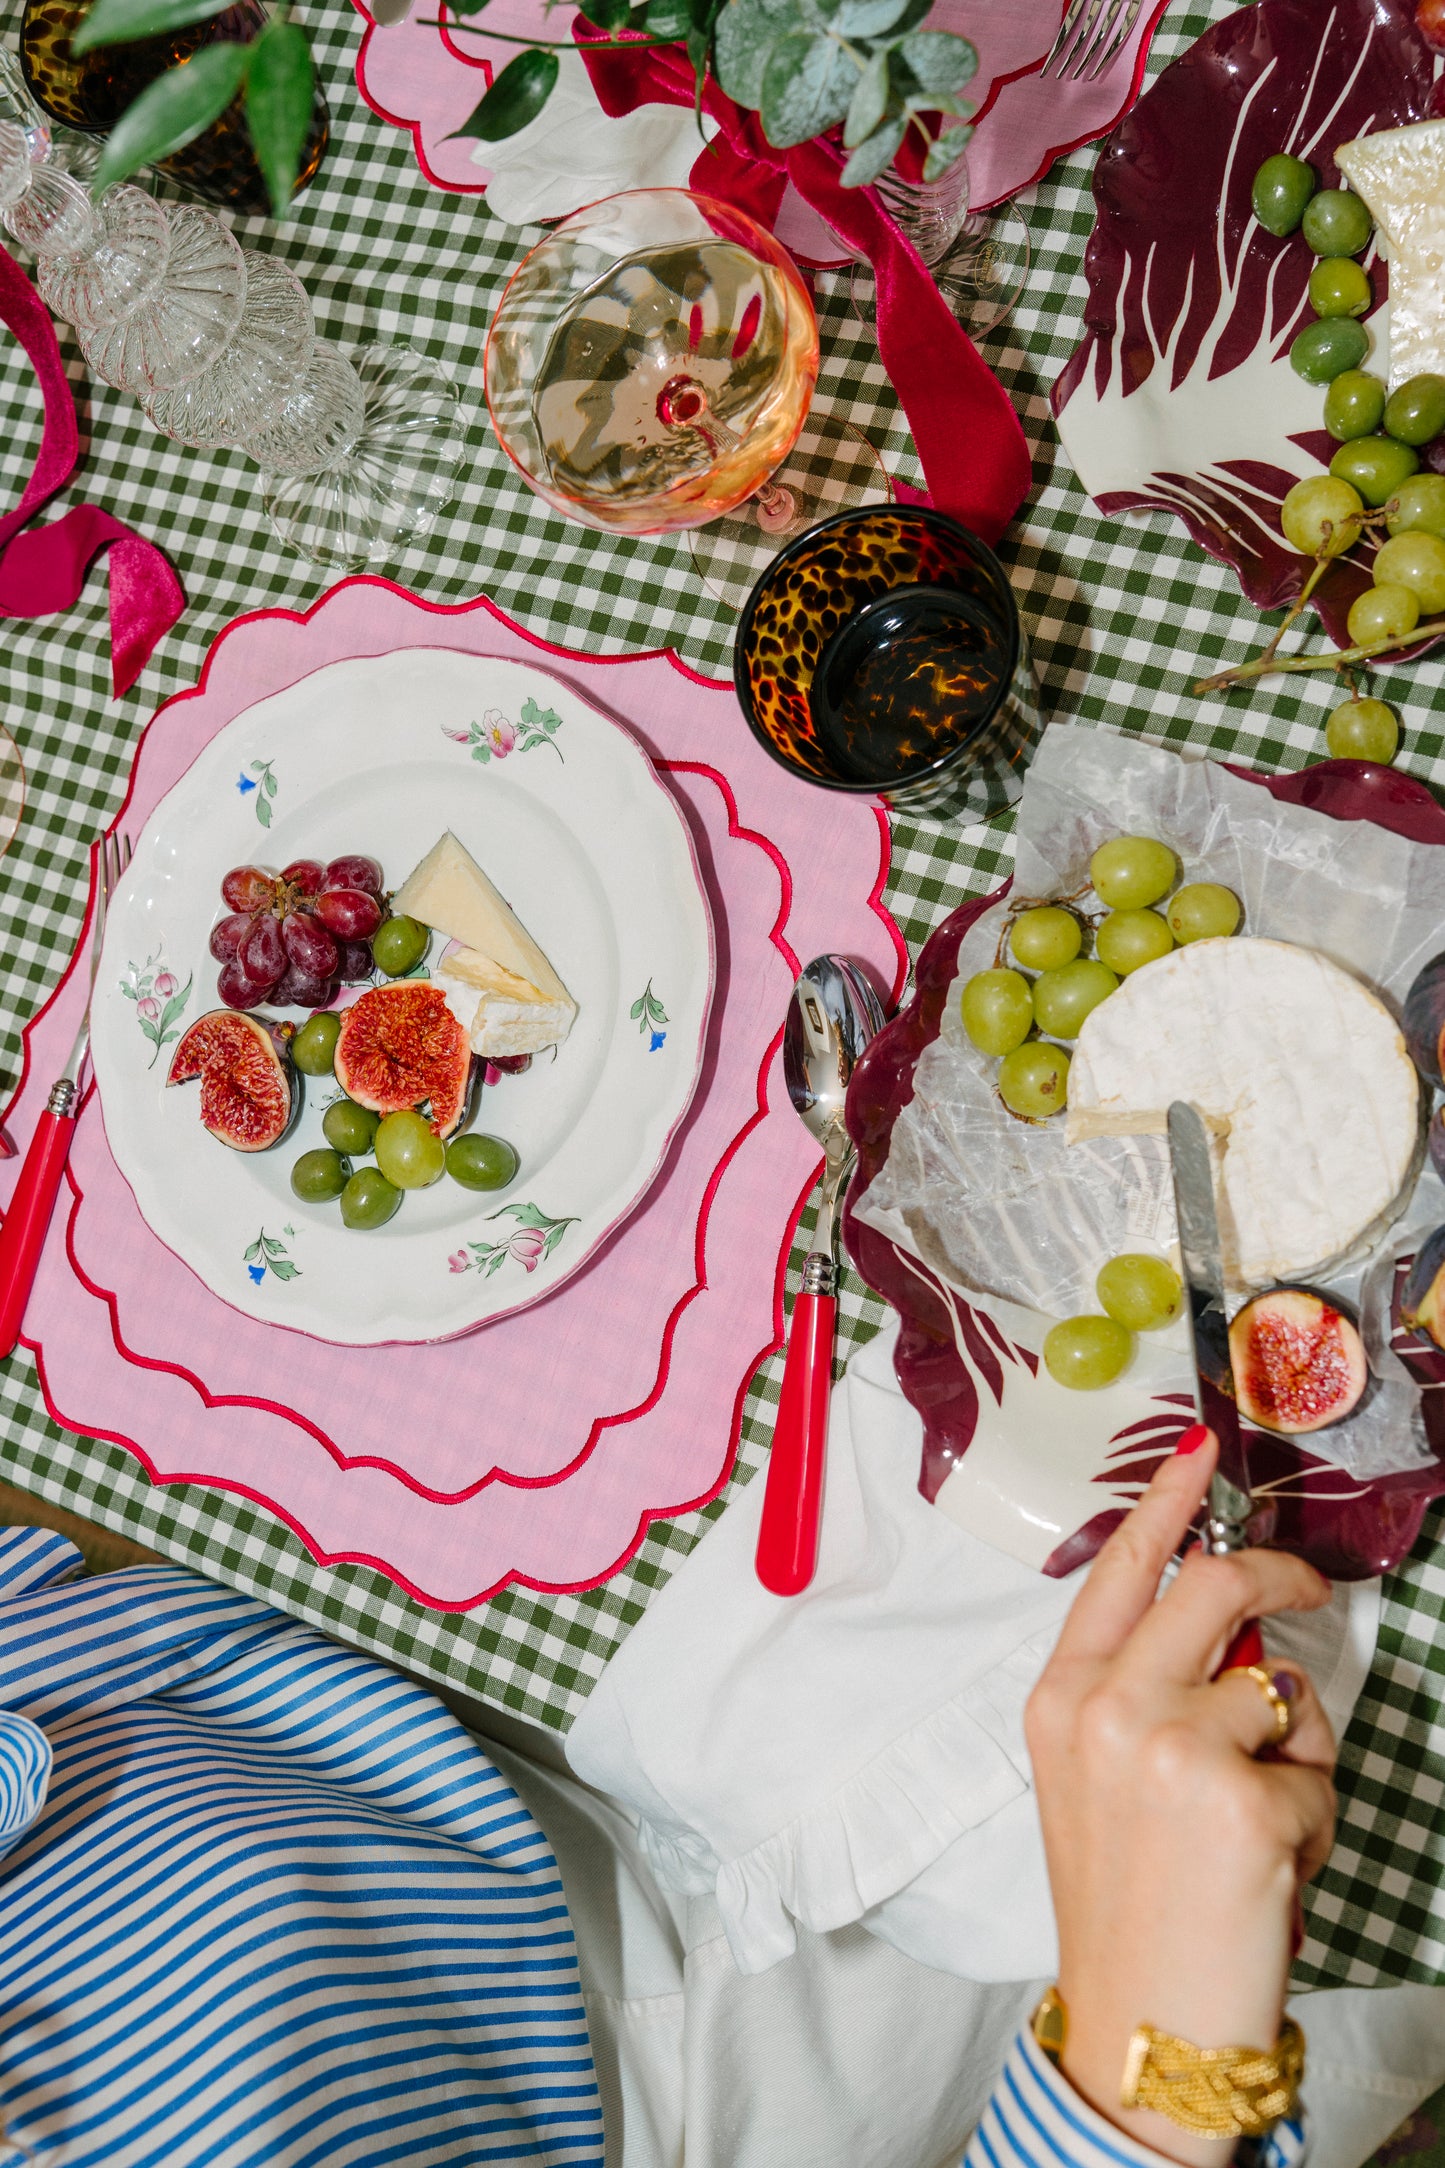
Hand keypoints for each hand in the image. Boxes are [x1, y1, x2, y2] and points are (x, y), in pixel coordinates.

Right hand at [1024, 1428, 1336, 2167]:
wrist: (1139, 2023)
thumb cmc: (1127, 1903)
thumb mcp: (1100, 1778)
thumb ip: (1148, 1693)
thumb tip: (1241, 1642)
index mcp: (1061, 1697)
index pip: (1120, 1570)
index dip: (1168, 1501)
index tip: (1202, 1450)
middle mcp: (1106, 1707)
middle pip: (1215, 1589)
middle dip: (1280, 1580)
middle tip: (1314, 1592)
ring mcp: (1171, 1748)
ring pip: (1279, 1690)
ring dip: (1296, 1751)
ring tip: (1258, 1825)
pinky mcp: (1243, 1799)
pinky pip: (1315, 1772)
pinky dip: (1312, 1819)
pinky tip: (1271, 1871)